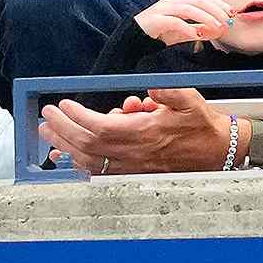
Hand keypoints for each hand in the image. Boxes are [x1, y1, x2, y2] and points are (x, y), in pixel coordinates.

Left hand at [39, 86, 227, 174]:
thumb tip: (149, 89)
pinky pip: (98, 172)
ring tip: (48, 132)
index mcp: (145, 133)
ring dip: (65, 146)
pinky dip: (77, 164)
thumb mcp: (189, 100)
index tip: (63, 104)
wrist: (216, 152)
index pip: (101, 127)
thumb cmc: (201, 124)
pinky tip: (63, 155)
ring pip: (89, 161)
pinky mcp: (132, 173)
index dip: (78, 117)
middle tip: (46, 117)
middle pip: (88, 145)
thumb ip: (168, 93)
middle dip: (63, 130)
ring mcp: (132, 167)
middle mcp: (135, 153)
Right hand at [134, 0, 235, 45]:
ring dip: (205, 17)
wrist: (135, 38)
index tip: (232, 12)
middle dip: (216, 10)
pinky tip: (196, 34)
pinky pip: (174, 21)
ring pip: (188, 9)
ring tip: (217, 27)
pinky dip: (187, 27)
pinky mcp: (156, 19)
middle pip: (198, 1)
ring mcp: (163, 9)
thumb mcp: (182, 32)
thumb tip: (217, 32)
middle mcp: (172, 1)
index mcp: (179, 1)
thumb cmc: (159, 32)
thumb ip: (198, 30)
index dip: (219, 4)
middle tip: (228, 20)